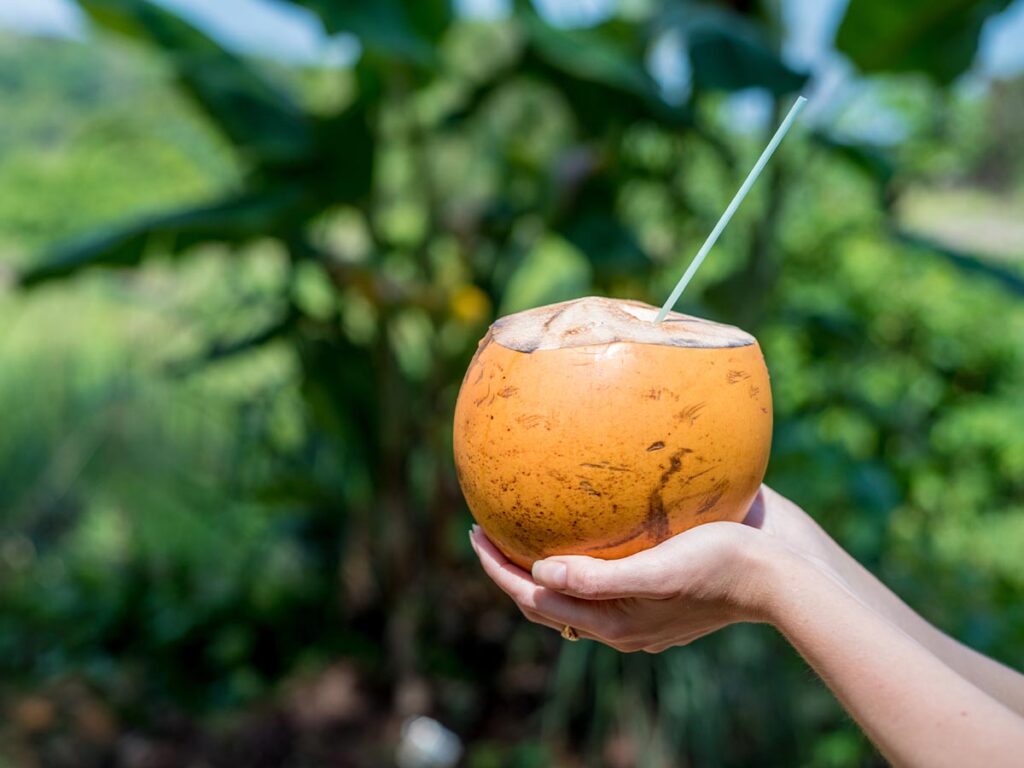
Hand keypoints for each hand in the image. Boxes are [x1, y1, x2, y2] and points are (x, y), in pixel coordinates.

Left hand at [468, 487, 800, 652]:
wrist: (785, 572)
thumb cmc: (723, 570)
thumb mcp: (658, 573)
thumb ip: (598, 579)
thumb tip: (539, 573)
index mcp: (613, 620)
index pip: (534, 600)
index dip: (498, 570)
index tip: (475, 531)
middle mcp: (622, 613)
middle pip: (548, 595)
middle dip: (511, 564)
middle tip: (487, 523)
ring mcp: (641, 595)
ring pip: (575, 581)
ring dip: (544, 557)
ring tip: (525, 517)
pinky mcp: (661, 573)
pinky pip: (608, 560)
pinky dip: (584, 544)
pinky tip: (588, 506)